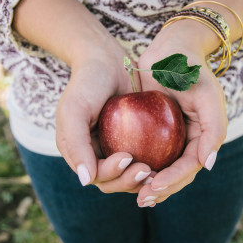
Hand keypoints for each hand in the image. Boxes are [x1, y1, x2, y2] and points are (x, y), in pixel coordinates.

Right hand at [55, 41, 151, 192]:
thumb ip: (76, 145)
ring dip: (142, 179)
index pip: (96, 176)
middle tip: (147, 170)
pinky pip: (143, 159)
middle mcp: (95, 156)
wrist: (106, 60)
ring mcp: (114, 149)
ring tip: (156, 172)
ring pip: (129, 176)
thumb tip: (87, 181)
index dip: (112, 174)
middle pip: (113, 182)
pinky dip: (153, 165)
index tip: (128, 157)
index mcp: (78, 153)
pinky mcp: (133, 142)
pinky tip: (167, 164)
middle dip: (129, 181)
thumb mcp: (75, 110)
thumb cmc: (87, 83)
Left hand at [135, 29, 227, 206]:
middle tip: (141, 199)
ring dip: (149, 184)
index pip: (190, 167)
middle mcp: (188, 141)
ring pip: (161, 168)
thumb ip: (214, 130)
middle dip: (161, 189)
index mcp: (204, 137)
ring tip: (134, 194)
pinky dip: (138, 166)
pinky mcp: (154, 130)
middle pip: (176, 174)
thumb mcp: (207, 96)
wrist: (172, 48)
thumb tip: (208, 165)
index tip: (153, 188)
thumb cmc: (191, 70)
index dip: (173, 180)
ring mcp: (171, 137)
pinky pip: (147, 153)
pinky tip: (124, 172)